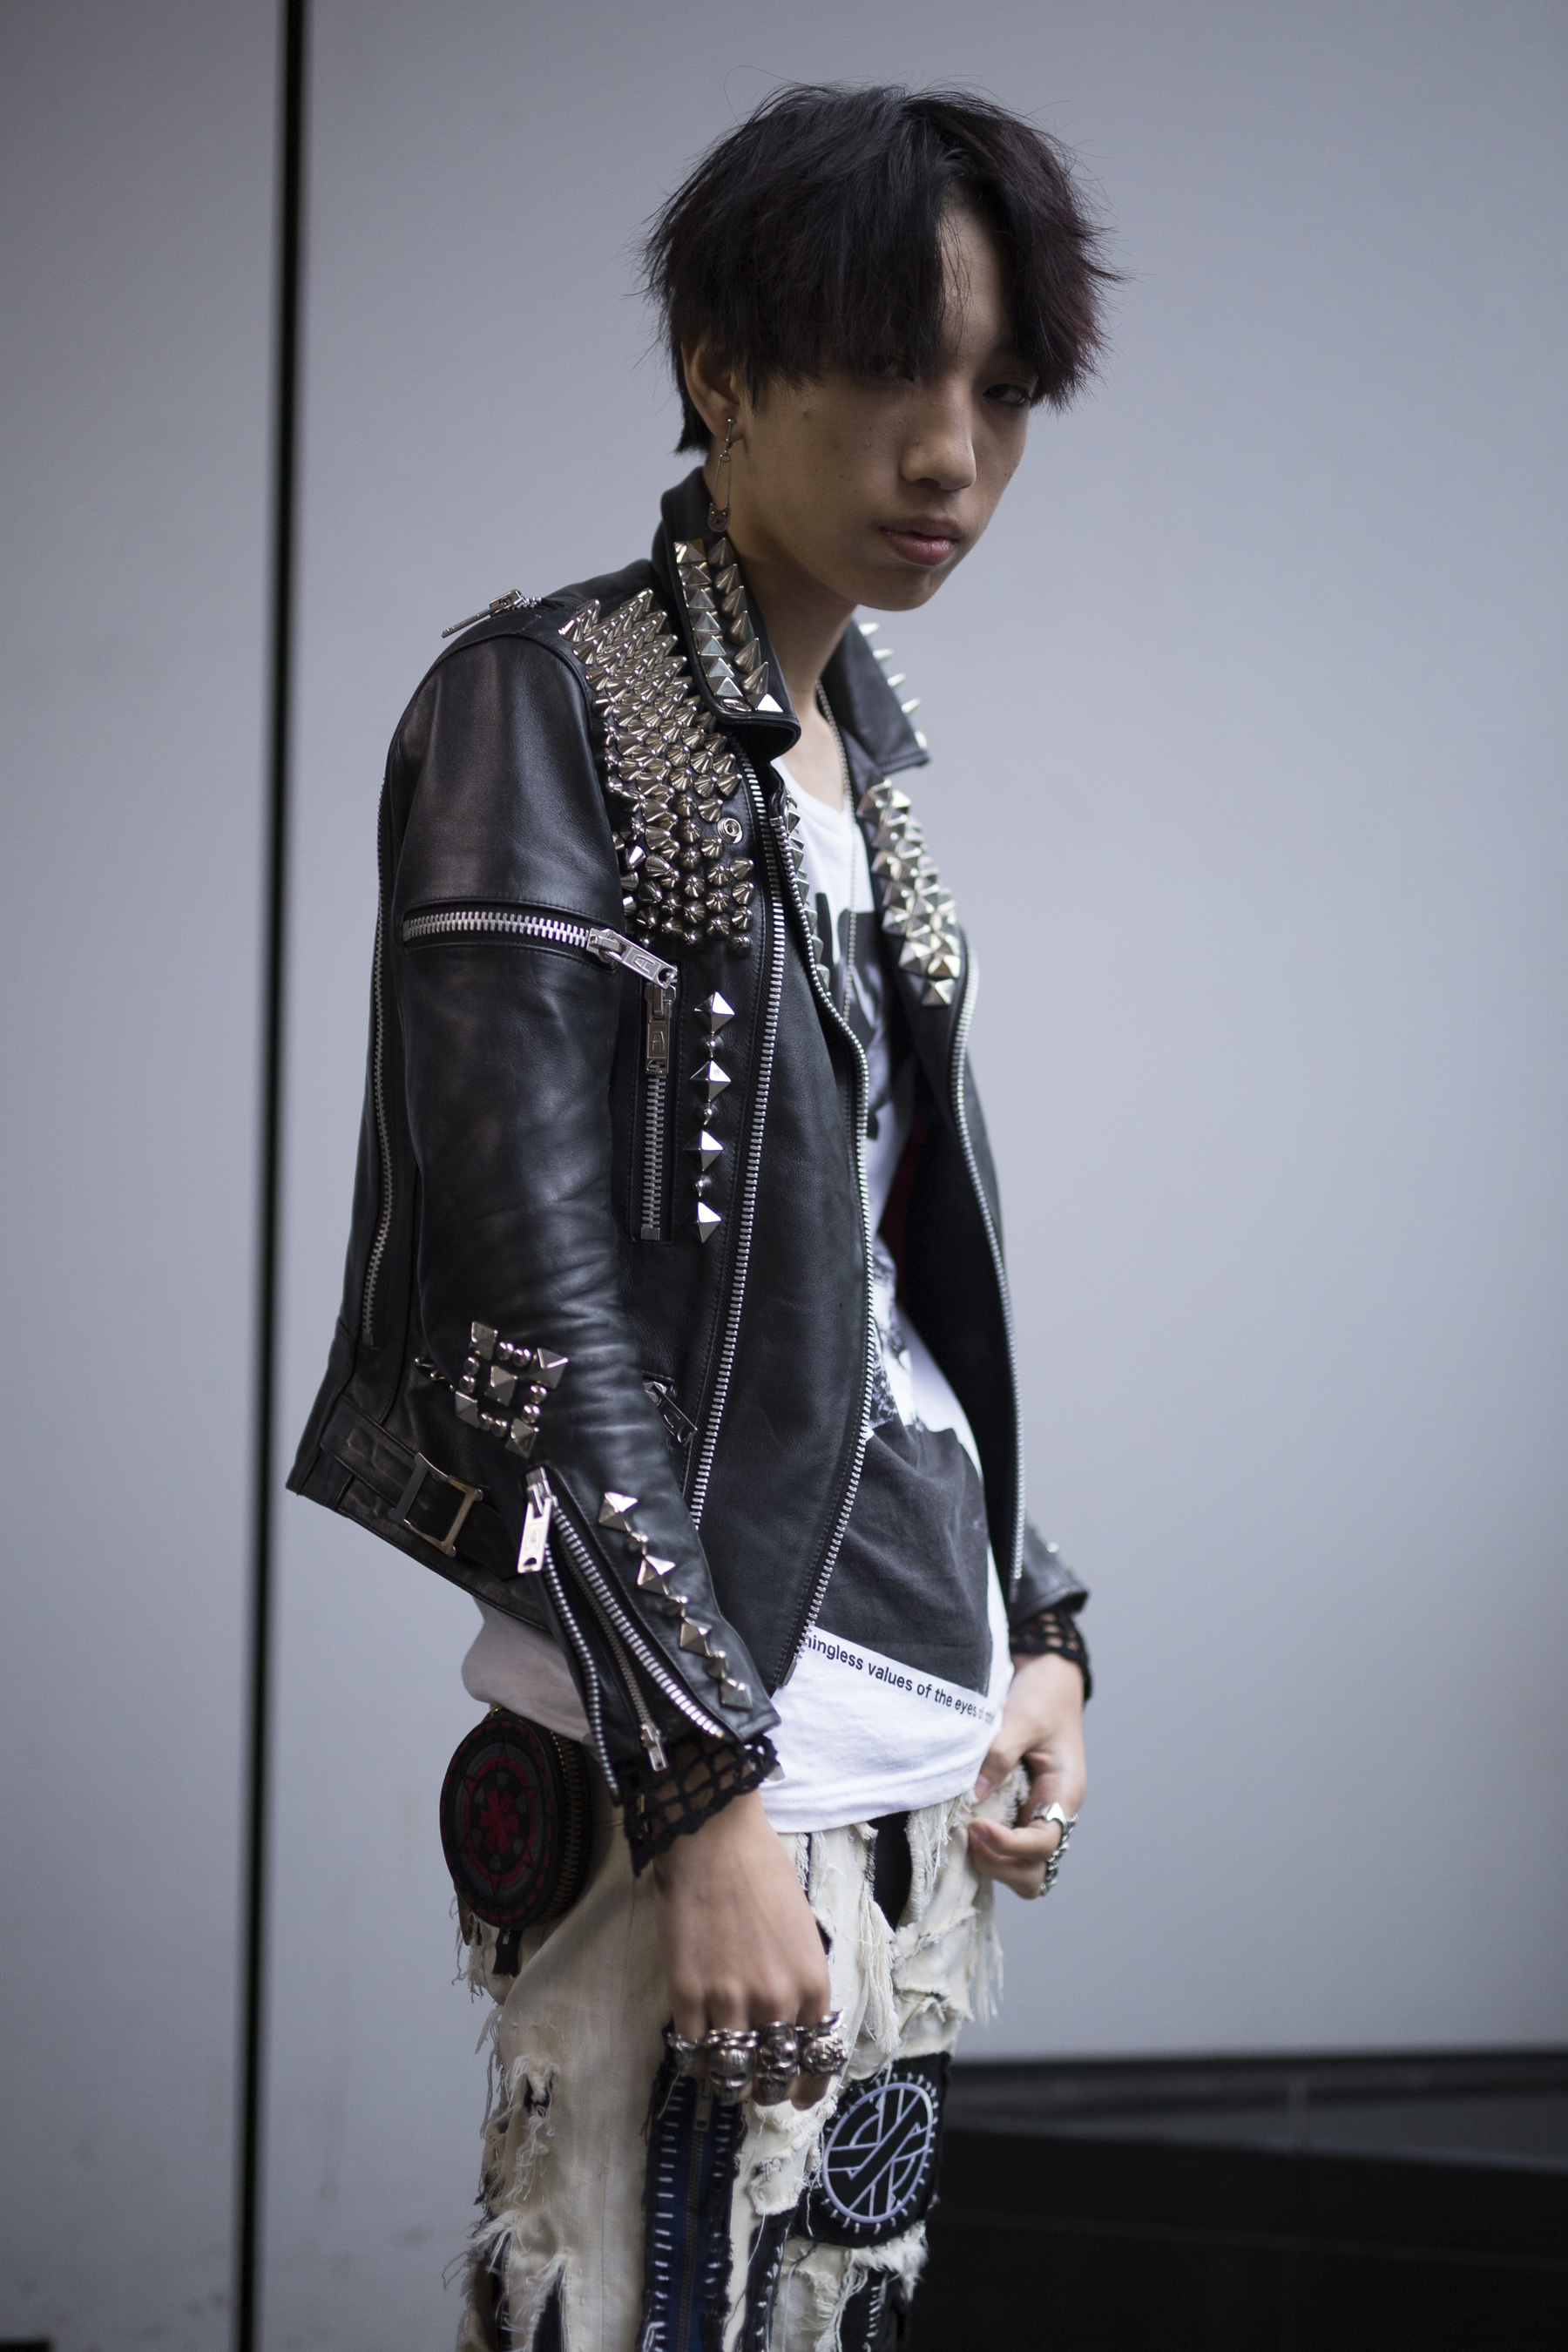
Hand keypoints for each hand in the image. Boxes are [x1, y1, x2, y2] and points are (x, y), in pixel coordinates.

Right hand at [653, 1789, 835, 2106]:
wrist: (714, 1836)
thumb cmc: (763, 1871)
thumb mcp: (804, 1930)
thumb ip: (801, 1981)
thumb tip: (794, 2026)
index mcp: (812, 1983)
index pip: (819, 2062)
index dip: (808, 2089)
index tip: (797, 2094)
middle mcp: (776, 2000)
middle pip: (774, 2077)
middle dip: (766, 2091)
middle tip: (756, 2087)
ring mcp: (729, 2000)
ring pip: (731, 2074)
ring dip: (729, 2083)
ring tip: (725, 2074)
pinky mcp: (686, 1993)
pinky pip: (692, 2052)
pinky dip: (696, 2060)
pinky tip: (696, 2047)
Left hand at [967, 1652, 1086, 1899]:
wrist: (1050, 1677)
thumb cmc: (1043, 1695)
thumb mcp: (1023, 1717)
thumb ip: (1000, 1755)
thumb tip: (974, 1794)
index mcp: (1064, 1793)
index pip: (1043, 1844)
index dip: (1008, 1846)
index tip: (975, 1826)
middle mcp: (1054, 1812)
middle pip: (1035, 1871)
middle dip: (1001, 1865)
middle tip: (969, 1836)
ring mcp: (1037, 1814)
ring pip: (1022, 1868)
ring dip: (994, 1863)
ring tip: (966, 1836)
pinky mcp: (1019, 1809)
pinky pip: (1007, 1848)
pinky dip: (988, 1850)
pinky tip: (965, 1830)